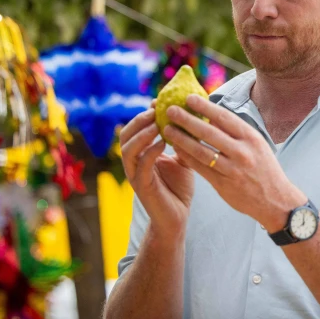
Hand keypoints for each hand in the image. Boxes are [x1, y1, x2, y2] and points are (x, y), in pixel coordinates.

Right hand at [119, 107, 193, 236]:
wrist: (177, 217)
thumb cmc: (178, 188)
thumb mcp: (182, 159)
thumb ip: (182, 142)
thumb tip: (193, 119)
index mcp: (142, 154)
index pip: (136, 128)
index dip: (144, 114)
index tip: (158, 101)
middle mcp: (134, 162)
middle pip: (125, 135)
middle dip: (139, 120)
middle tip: (154, 109)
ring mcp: (135, 175)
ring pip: (127, 150)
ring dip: (141, 134)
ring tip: (156, 123)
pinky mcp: (142, 187)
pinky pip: (140, 167)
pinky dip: (149, 153)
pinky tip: (161, 144)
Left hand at [163, 94, 306, 229]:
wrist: (276, 200)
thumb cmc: (264, 168)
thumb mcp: (257, 144)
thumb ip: (236, 132)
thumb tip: (212, 115)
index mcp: (251, 138)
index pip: (224, 117)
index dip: (204, 106)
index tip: (188, 98)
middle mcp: (242, 152)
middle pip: (209, 132)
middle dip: (187, 119)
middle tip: (170, 110)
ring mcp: (232, 169)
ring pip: (201, 151)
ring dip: (181, 139)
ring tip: (168, 129)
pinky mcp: (223, 185)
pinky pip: (200, 168)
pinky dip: (186, 157)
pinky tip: (176, 149)